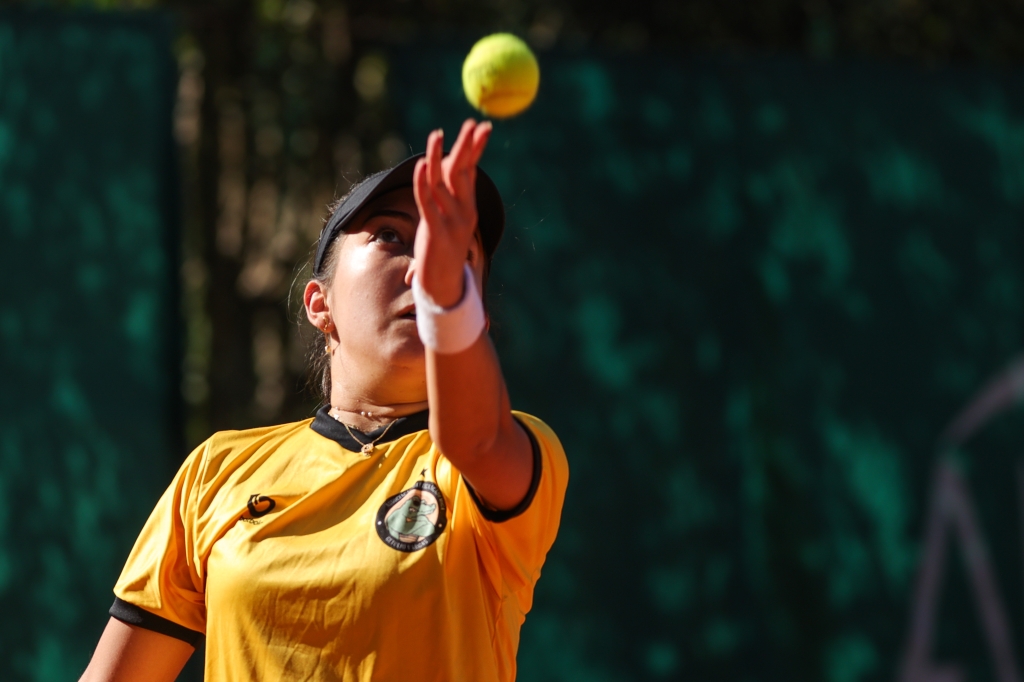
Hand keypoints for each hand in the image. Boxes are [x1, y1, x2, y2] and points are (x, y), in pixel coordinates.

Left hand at [412, 119, 491, 307]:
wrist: (443, 285)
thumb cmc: (444, 251)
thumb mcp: (453, 220)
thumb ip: (454, 197)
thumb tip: (458, 172)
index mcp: (469, 208)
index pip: (472, 171)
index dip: (476, 149)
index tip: (483, 128)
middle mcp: (464, 212)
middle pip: (464, 171)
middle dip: (468, 145)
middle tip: (472, 123)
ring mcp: (450, 221)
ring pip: (442, 182)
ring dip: (438, 156)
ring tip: (437, 134)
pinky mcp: (433, 230)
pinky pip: (426, 201)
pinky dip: (423, 182)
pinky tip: (421, 166)